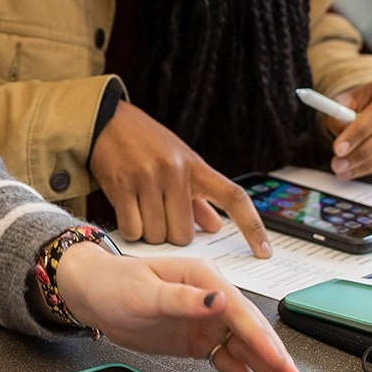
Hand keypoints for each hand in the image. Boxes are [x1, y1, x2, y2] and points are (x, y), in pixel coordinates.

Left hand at [58, 244, 304, 371]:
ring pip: (244, 348)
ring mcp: (206, 320)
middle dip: (275, 357)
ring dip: (267, 369)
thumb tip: (218, 299)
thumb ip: (183, 298)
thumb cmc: (115, 283)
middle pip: (250, 331)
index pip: (240, 311)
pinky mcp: (198, 339)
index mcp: (203, 278)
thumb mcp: (146, 291)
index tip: (278, 359)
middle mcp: (211, 298)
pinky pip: (226, 360)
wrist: (93, 295)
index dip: (261, 338)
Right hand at [89, 101, 270, 253]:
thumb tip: (214, 226)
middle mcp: (175, 171)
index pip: (234, 198)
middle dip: (172, 234)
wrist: (106, 120)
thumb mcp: (178, 162)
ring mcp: (148, 178)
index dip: (253, 227)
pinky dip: (131, 230)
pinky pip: (133, 229)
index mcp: (195, 166)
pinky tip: (128, 212)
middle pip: (184, 234)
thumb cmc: (145, 142)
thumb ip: (197, 197)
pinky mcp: (121, 185)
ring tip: (142, 209)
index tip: (264, 251)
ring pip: (157, 235)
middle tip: (160, 216)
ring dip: (150, 233)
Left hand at [327, 75, 371, 179]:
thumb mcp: (347, 102)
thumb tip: (340, 139)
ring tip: (346, 170)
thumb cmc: (365, 102)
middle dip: (362, 153)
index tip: (338, 149)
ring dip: (370, 164)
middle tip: (339, 164)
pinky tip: (362, 168)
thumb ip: (340, 116)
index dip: (359, 132)